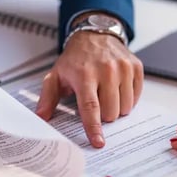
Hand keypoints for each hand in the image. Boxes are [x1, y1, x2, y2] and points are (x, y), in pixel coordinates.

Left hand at [35, 20, 143, 148]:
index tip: (98, 142)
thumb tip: (41, 117)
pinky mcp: (136, 67)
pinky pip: (136, 96)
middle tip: (96, 103)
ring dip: (116, 108)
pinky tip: (117, 89)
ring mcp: (123, 68)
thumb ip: (47, 98)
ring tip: (106, 95)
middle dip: (104, 116)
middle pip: (110, 112)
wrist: (95, 34)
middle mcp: (106, 70)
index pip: (90, 107)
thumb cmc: (76, 59)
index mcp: (85, 74)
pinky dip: (127, 99)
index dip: (94, 127)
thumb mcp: (56, 75)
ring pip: (125, 107)